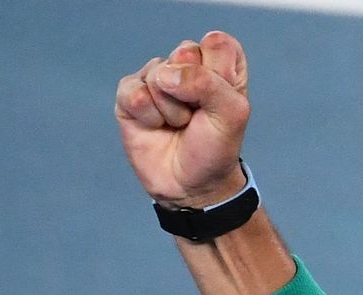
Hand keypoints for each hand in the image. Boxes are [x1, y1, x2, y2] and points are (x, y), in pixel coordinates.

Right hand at [114, 31, 250, 208]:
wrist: (191, 184)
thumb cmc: (216, 147)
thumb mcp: (232, 114)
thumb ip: (209, 83)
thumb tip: (164, 74)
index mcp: (220, 63)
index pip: (217, 43)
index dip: (220, 75)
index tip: (222, 101)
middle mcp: (187, 64)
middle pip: (185, 52)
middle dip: (194, 92)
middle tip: (197, 114)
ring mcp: (157, 77)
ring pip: (159, 76)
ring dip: (172, 110)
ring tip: (178, 124)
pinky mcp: (130, 93)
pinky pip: (134, 93)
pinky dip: (149, 117)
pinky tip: (156, 126)